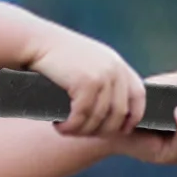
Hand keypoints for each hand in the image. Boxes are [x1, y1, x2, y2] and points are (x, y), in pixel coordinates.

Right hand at [29, 28, 146, 136]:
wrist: (36, 42)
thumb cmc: (58, 57)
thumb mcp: (90, 63)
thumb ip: (105, 80)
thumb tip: (115, 114)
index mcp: (118, 64)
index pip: (139, 96)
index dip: (134, 117)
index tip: (121, 130)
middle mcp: (115, 69)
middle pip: (119, 113)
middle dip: (102, 130)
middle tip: (83, 133)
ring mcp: (102, 76)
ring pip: (99, 118)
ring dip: (82, 131)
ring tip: (67, 131)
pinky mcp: (86, 83)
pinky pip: (82, 116)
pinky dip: (71, 127)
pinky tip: (60, 127)